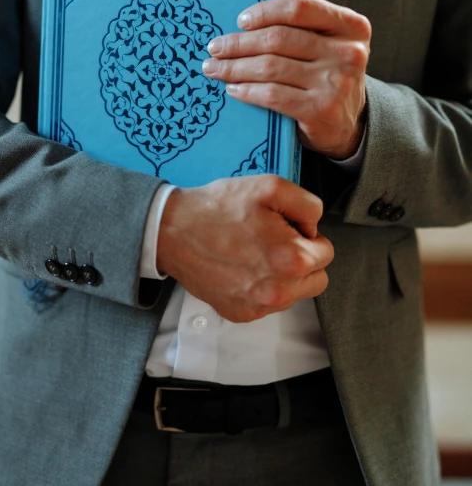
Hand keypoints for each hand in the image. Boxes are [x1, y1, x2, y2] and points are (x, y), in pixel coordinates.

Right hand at [157, 175, 332, 323]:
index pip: (326, 253)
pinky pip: (269, 304)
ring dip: (284, 276)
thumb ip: (308, 206)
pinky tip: (242, 267)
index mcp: (293, 258)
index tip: (285, 227)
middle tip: (273, 240)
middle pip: (317, 278)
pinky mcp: (242, 313)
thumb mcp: (271, 187)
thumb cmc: (219, 207)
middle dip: (302, 259)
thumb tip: (314, 229)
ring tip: (255, 252)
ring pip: (294, 294)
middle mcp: (279, 290)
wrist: (173, 230)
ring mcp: (259, 306)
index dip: (307, 234)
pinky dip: (262, 287)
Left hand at [203, 0, 370, 159]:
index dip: (265, 11)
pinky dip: (247, 91)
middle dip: (239, 43)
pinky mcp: (320, 110)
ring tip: (214, 68)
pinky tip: (233, 89)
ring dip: (234, 67)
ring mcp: (336, 83)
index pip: (300, 6)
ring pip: (270, 67)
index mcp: (351, 25)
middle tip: (215, 47)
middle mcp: (348, 52)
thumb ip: (310, 12)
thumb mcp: (332, 39)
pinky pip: (272, 95)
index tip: (240, 21)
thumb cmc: (330, 72)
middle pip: (279, 38)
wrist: (347, 124)